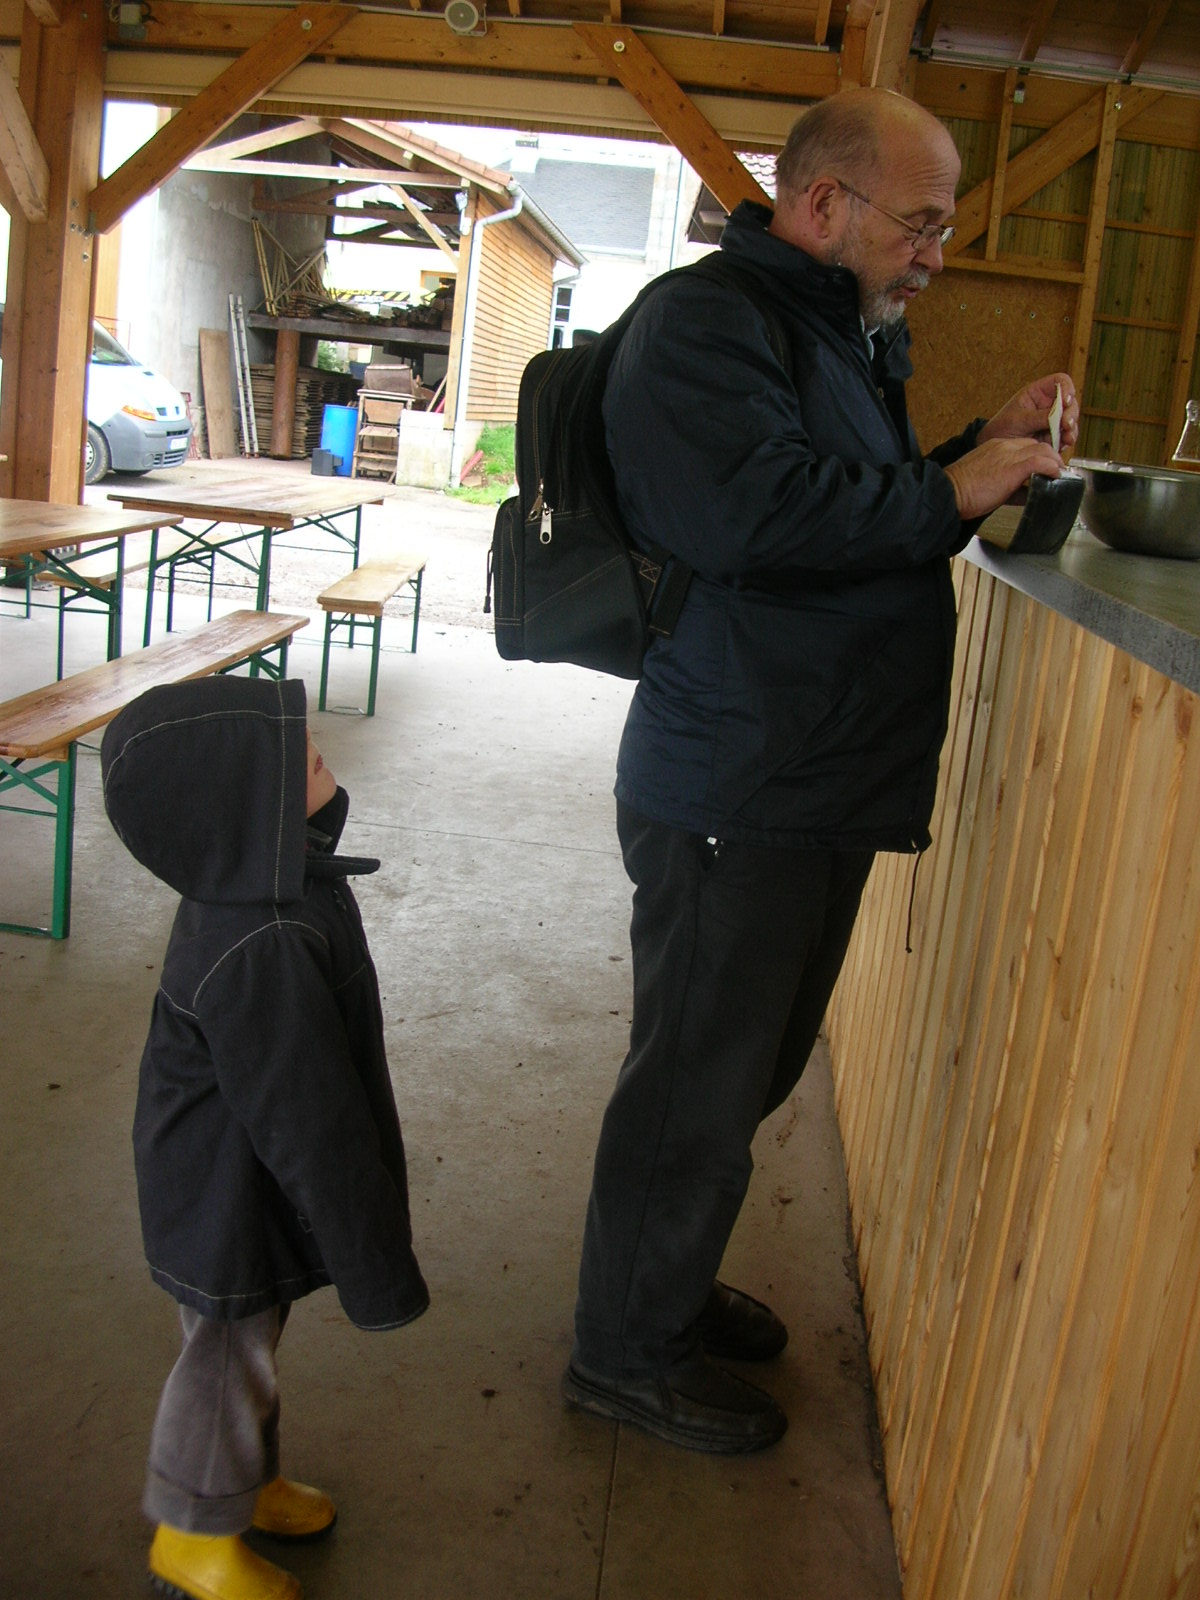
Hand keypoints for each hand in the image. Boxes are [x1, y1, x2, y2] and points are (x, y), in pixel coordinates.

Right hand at [943, 436, 1064, 520]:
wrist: (949, 493)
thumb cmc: (962, 492)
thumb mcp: (986, 482)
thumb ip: (1008, 485)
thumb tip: (1026, 495)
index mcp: (995, 447)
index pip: (1025, 445)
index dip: (1038, 455)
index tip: (1044, 467)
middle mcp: (1004, 446)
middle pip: (1037, 444)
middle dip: (1050, 457)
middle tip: (1056, 471)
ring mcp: (1010, 455)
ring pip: (1043, 450)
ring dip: (1055, 462)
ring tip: (1059, 475)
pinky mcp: (1014, 467)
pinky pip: (1041, 462)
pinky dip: (1052, 468)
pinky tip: (1055, 476)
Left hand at [978, 373, 1078, 452]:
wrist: (995, 446)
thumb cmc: (1002, 427)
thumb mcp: (1018, 420)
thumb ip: (1038, 417)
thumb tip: (1058, 416)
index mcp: (1038, 392)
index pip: (1060, 381)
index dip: (1067, 388)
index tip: (1066, 401)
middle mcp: (1048, 404)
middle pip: (1070, 402)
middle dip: (1071, 414)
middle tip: (1066, 425)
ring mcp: (1053, 419)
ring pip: (1071, 420)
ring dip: (1072, 430)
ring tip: (1067, 439)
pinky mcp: (1054, 434)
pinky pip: (1066, 436)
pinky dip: (1066, 441)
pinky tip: (1062, 445)